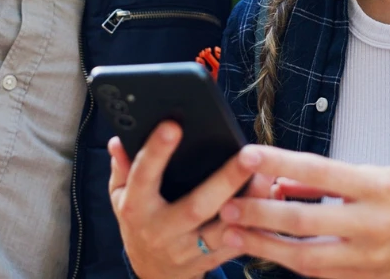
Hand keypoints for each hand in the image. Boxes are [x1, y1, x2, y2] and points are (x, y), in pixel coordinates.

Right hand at [108, 122, 260, 278]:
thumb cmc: (138, 223)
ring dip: (249, 204)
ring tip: (268, 176)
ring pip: (223, 229)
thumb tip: (118, 140)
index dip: (157, 151)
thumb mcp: (120, 196)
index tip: (173, 125)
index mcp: (137, 207)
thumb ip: (122, 168)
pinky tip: (271, 203)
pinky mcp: (209, 261)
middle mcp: (162, 230)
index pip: (144, 175)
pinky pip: (236, 245)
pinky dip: (256, 226)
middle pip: (196, 206)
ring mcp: (187, 249)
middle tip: (247, 155)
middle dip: (224, 180)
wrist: (151, 274)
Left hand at [217, 146, 389, 278]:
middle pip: (303, 221)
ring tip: (233, 235)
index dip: (278, 163)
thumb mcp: (381, 171)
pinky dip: (292, 263)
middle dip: (259, 215)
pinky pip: (323, 274)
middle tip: (225, 206)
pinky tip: (268, 254)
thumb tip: (287, 179)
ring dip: (266, 246)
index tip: (246, 155)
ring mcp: (369, 259)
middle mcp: (371, 225)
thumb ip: (331, 178)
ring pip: (307, 258)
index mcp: (375, 187)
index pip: (316, 170)